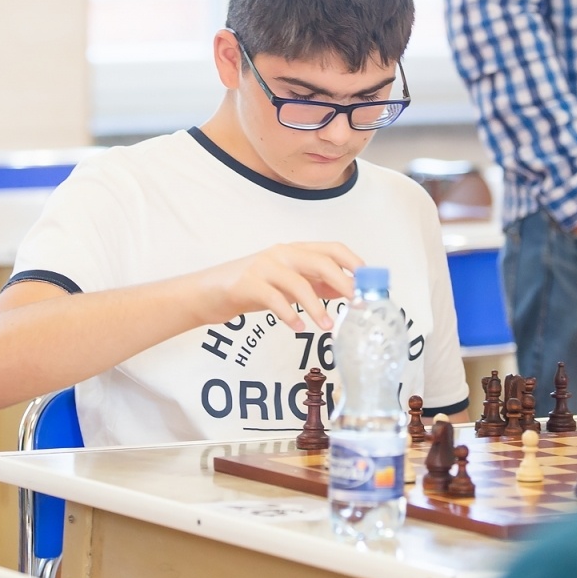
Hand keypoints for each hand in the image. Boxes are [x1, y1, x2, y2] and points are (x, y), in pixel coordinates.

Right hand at [196, 243, 361, 331]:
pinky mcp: (247, 284)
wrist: (207, 291)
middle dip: (344, 283)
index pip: (332, 248)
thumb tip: (345, 290)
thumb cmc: (250, 287)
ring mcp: (263, 266)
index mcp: (294, 250)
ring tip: (327, 327)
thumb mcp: (285, 282)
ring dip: (316, 306)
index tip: (369, 283)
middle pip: (320, 262)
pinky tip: (298, 328)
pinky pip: (274, 299)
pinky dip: (289, 315)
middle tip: (358, 305)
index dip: (354, 262)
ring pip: (298, 282)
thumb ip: (313, 283)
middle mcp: (282, 253)